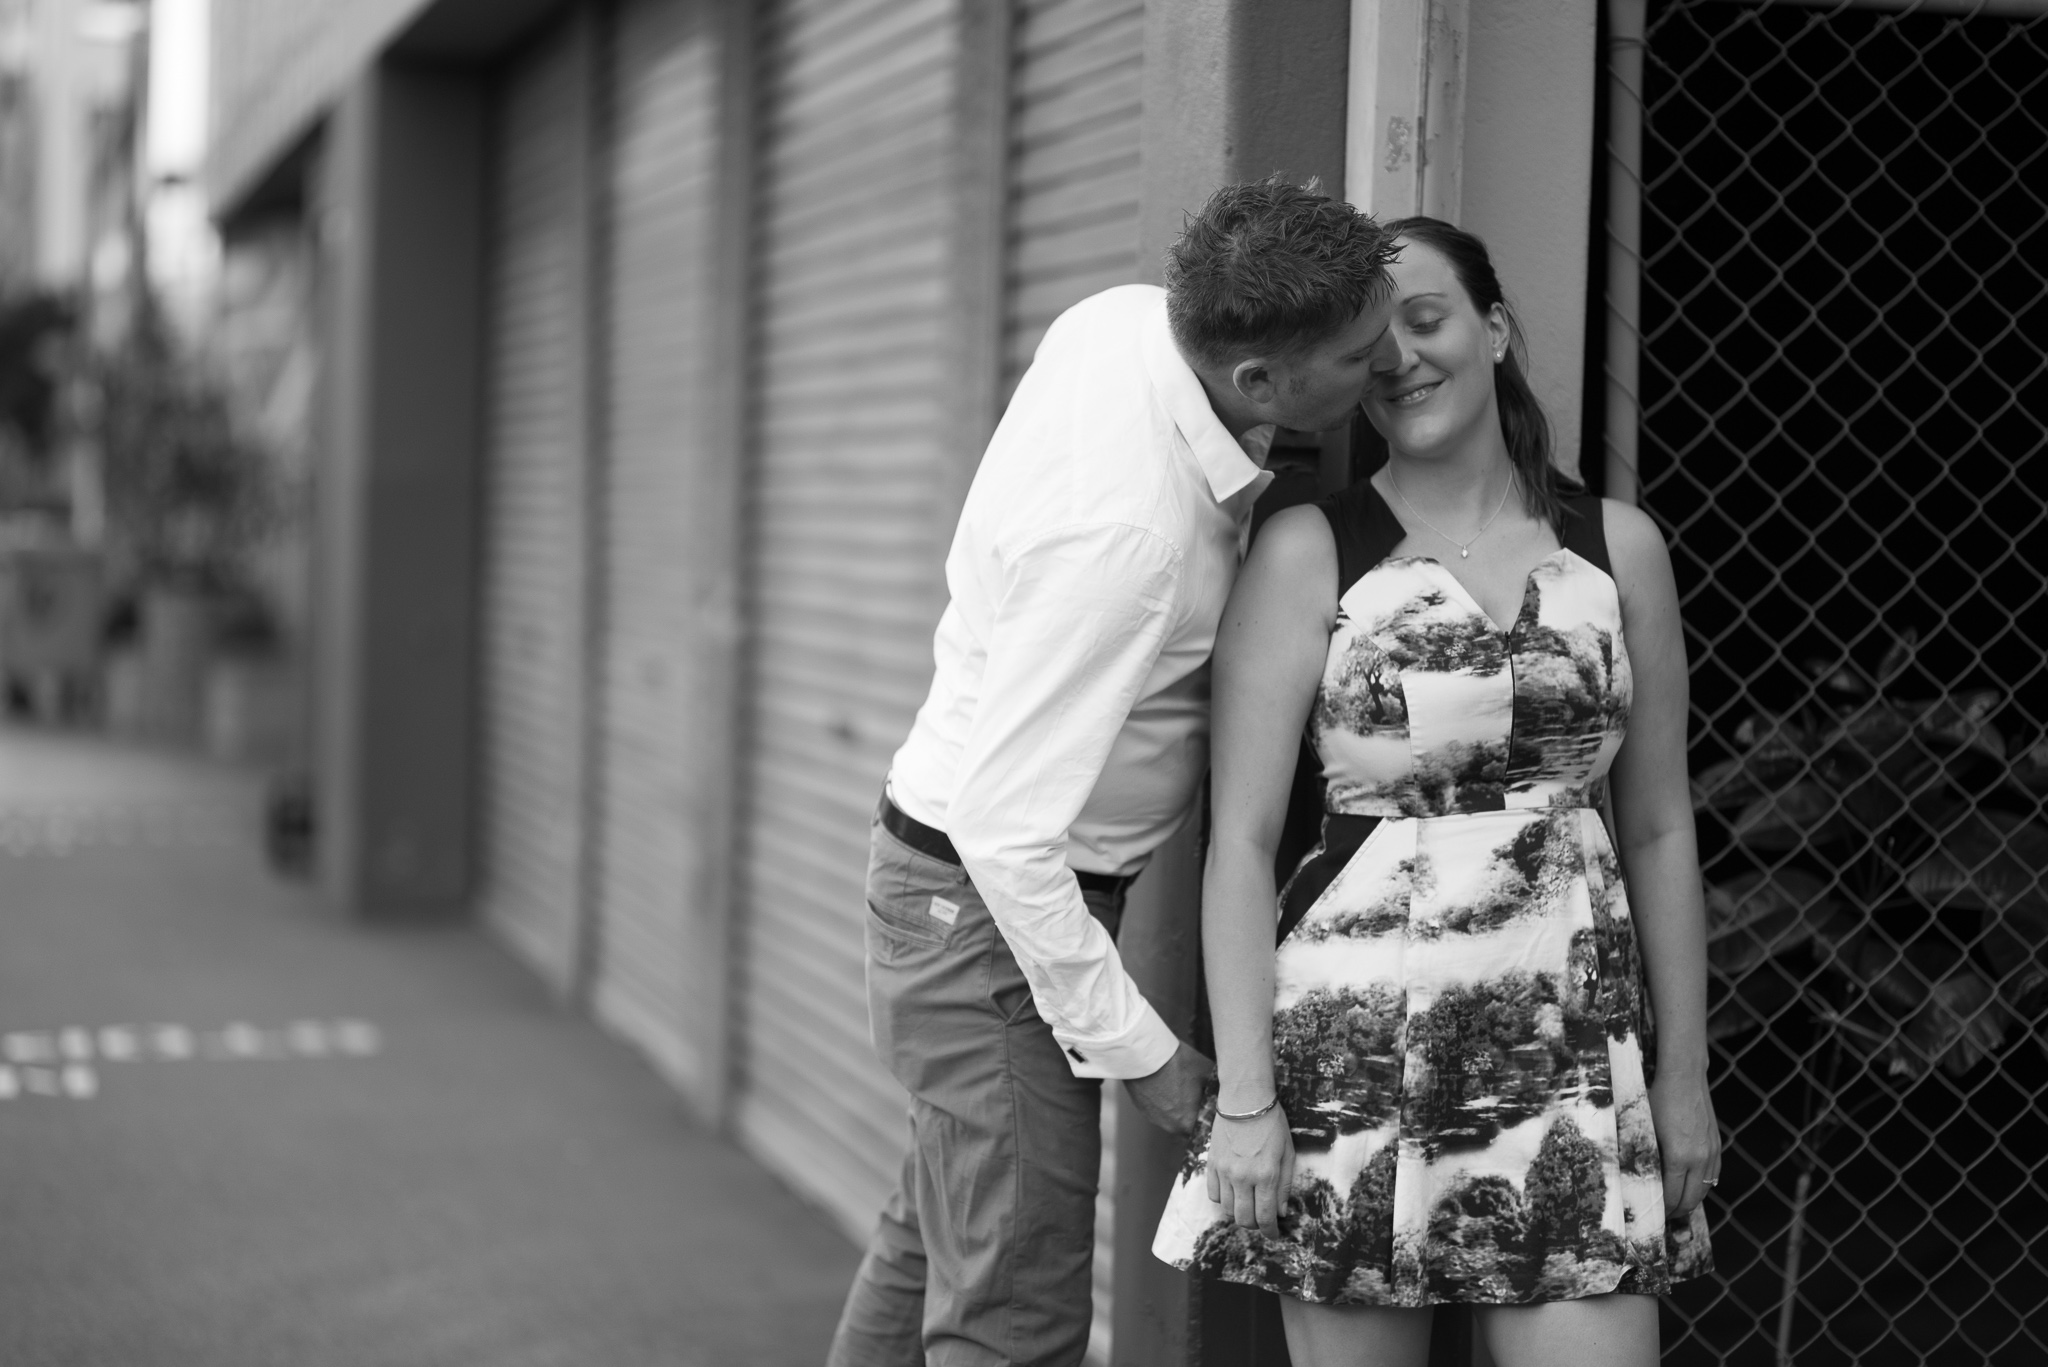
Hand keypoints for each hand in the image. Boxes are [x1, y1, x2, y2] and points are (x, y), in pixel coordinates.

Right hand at [1125, 1040, 1213, 1136]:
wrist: (1144, 1054)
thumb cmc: (1177, 1063)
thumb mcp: (1206, 1071)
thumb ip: (1216, 1087)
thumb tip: (1221, 1091)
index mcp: (1189, 1122)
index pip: (1205, 1133)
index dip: (1210, 1123)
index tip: (1212, 1112)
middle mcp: (1170, 1126)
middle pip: (1188, 1129)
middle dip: (1194, 1118)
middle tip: (1199, 1100)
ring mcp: (1154, 1118)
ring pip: (1172, 1121)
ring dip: (1177, 1111)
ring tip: (1180, 1091)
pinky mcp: (1142, 1109)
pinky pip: (1158, 1112)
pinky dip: (1163, 1104)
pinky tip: (1166, 1088)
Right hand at [1205, 1103, 1294, 1237]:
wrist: (1244, 1100)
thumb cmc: (1271, 1124)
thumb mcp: (1287, 1153)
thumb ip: (1285, 1185)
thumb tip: (1282, 1212)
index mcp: (1266, 1175)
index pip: (1266, 1217)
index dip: (1270, 1232)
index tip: (1273, 1235)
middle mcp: (1243, 1177)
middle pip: (1243, 1219)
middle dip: (1255, 1225)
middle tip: (1262, 1220)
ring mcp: (1225, 1171)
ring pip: (1227, 1209)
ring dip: (1239, 1213)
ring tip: (1248, 1205)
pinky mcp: (1212, 1164)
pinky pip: (1214, 1194)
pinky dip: (1223, 1199)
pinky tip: (1233, 1193)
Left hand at [1649, 1068, 1720, 1219]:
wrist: (1684, 1077)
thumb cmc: (1658, 1099)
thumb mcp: (1645, 1128)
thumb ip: (1644, 1155)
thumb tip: (1634, 1176)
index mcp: (1679, 1157)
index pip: (1672, 1196)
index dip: (1662, 1208)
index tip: (1652, 1213)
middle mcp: (1700, 1159)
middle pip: (1692, 1199)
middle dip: (1677, 1210)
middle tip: (1663, 1214)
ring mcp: (1712, 1152)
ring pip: (1705, 1190)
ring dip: (1691, 1200)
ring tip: (1676, 1204)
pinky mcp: (1717, 1145)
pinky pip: (1713, 1176)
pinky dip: (1703, 1186)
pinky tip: (1692, 1187)